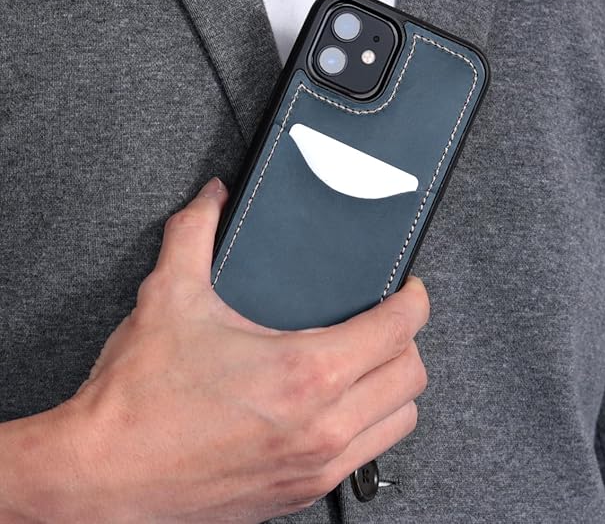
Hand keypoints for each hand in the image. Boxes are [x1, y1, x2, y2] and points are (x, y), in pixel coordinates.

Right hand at [9, 177, 429, 523]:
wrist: (101, 479)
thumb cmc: (137, 399)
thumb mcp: (168, 297)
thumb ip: (195, 232)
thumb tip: (213, 198)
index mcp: (305, 373)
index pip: (399, 329)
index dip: (414, 300)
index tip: (408, 289)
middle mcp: (323, 426)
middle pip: (411, 376)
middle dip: (406, 339)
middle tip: (383, 320)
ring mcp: (316, 466)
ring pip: (400, 421)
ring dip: (393, 386)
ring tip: (369, 361)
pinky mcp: (301, 493)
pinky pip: (368, 456)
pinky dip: (369, 424)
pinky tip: (339, 404)